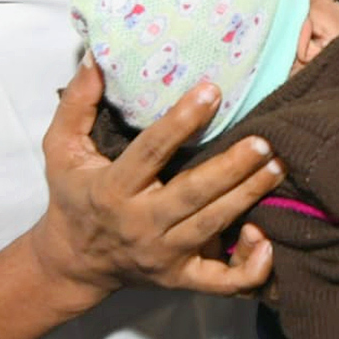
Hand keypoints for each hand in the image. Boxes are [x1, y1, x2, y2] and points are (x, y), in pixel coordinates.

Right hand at [31, 55, 283, 306]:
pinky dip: (248, 268)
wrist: (73, 263)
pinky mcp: (181, 278)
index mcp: (113, 189)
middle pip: (192, 195)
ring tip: (277, 166)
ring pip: (212, 227)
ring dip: (248, 197)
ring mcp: (164, 255)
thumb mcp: (60, 148)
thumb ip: (76, 102)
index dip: (181, 122)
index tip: (211, 91)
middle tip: (264, 141)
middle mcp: (141, 225)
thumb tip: (95, 57)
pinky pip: (221, 281)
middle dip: (231, 168)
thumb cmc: (73, 196)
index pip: (150, 152)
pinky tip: (266, 238)